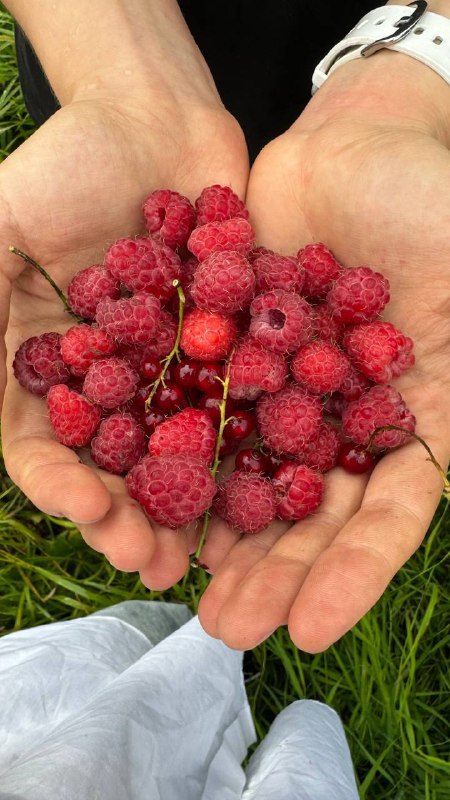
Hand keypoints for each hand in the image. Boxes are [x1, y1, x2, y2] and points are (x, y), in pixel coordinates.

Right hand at [0, 10, 247, 586]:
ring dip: (186, 507)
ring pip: (175, 456)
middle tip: (155, 564)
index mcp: (47, 371)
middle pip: (112, 470)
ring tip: (204, 553)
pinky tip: (265, 486)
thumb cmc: (65, 166)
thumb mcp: (0, 228)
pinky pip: (235, 408)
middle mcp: (107, 387)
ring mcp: (169, 375)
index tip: (86, 513)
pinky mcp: (226, 354)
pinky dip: (247, 448)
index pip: (41, 447)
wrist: (154, 121)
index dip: (59, 487)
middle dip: (128, 518)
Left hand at [197, 51, 449, 651]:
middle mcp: (342, 416)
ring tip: (171, 581)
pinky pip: (203, 401)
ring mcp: (284, 385)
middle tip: (225, 629)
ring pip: (248, 468)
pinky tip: (140, 488)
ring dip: (213, 526)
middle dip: (271, 569)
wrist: (366, 140)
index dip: (354, 574)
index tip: (309, 631)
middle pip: (307, 509)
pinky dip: (174, 443)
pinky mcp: (234, 347)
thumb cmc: (437, 204)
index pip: (389, 515)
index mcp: (409, 418)